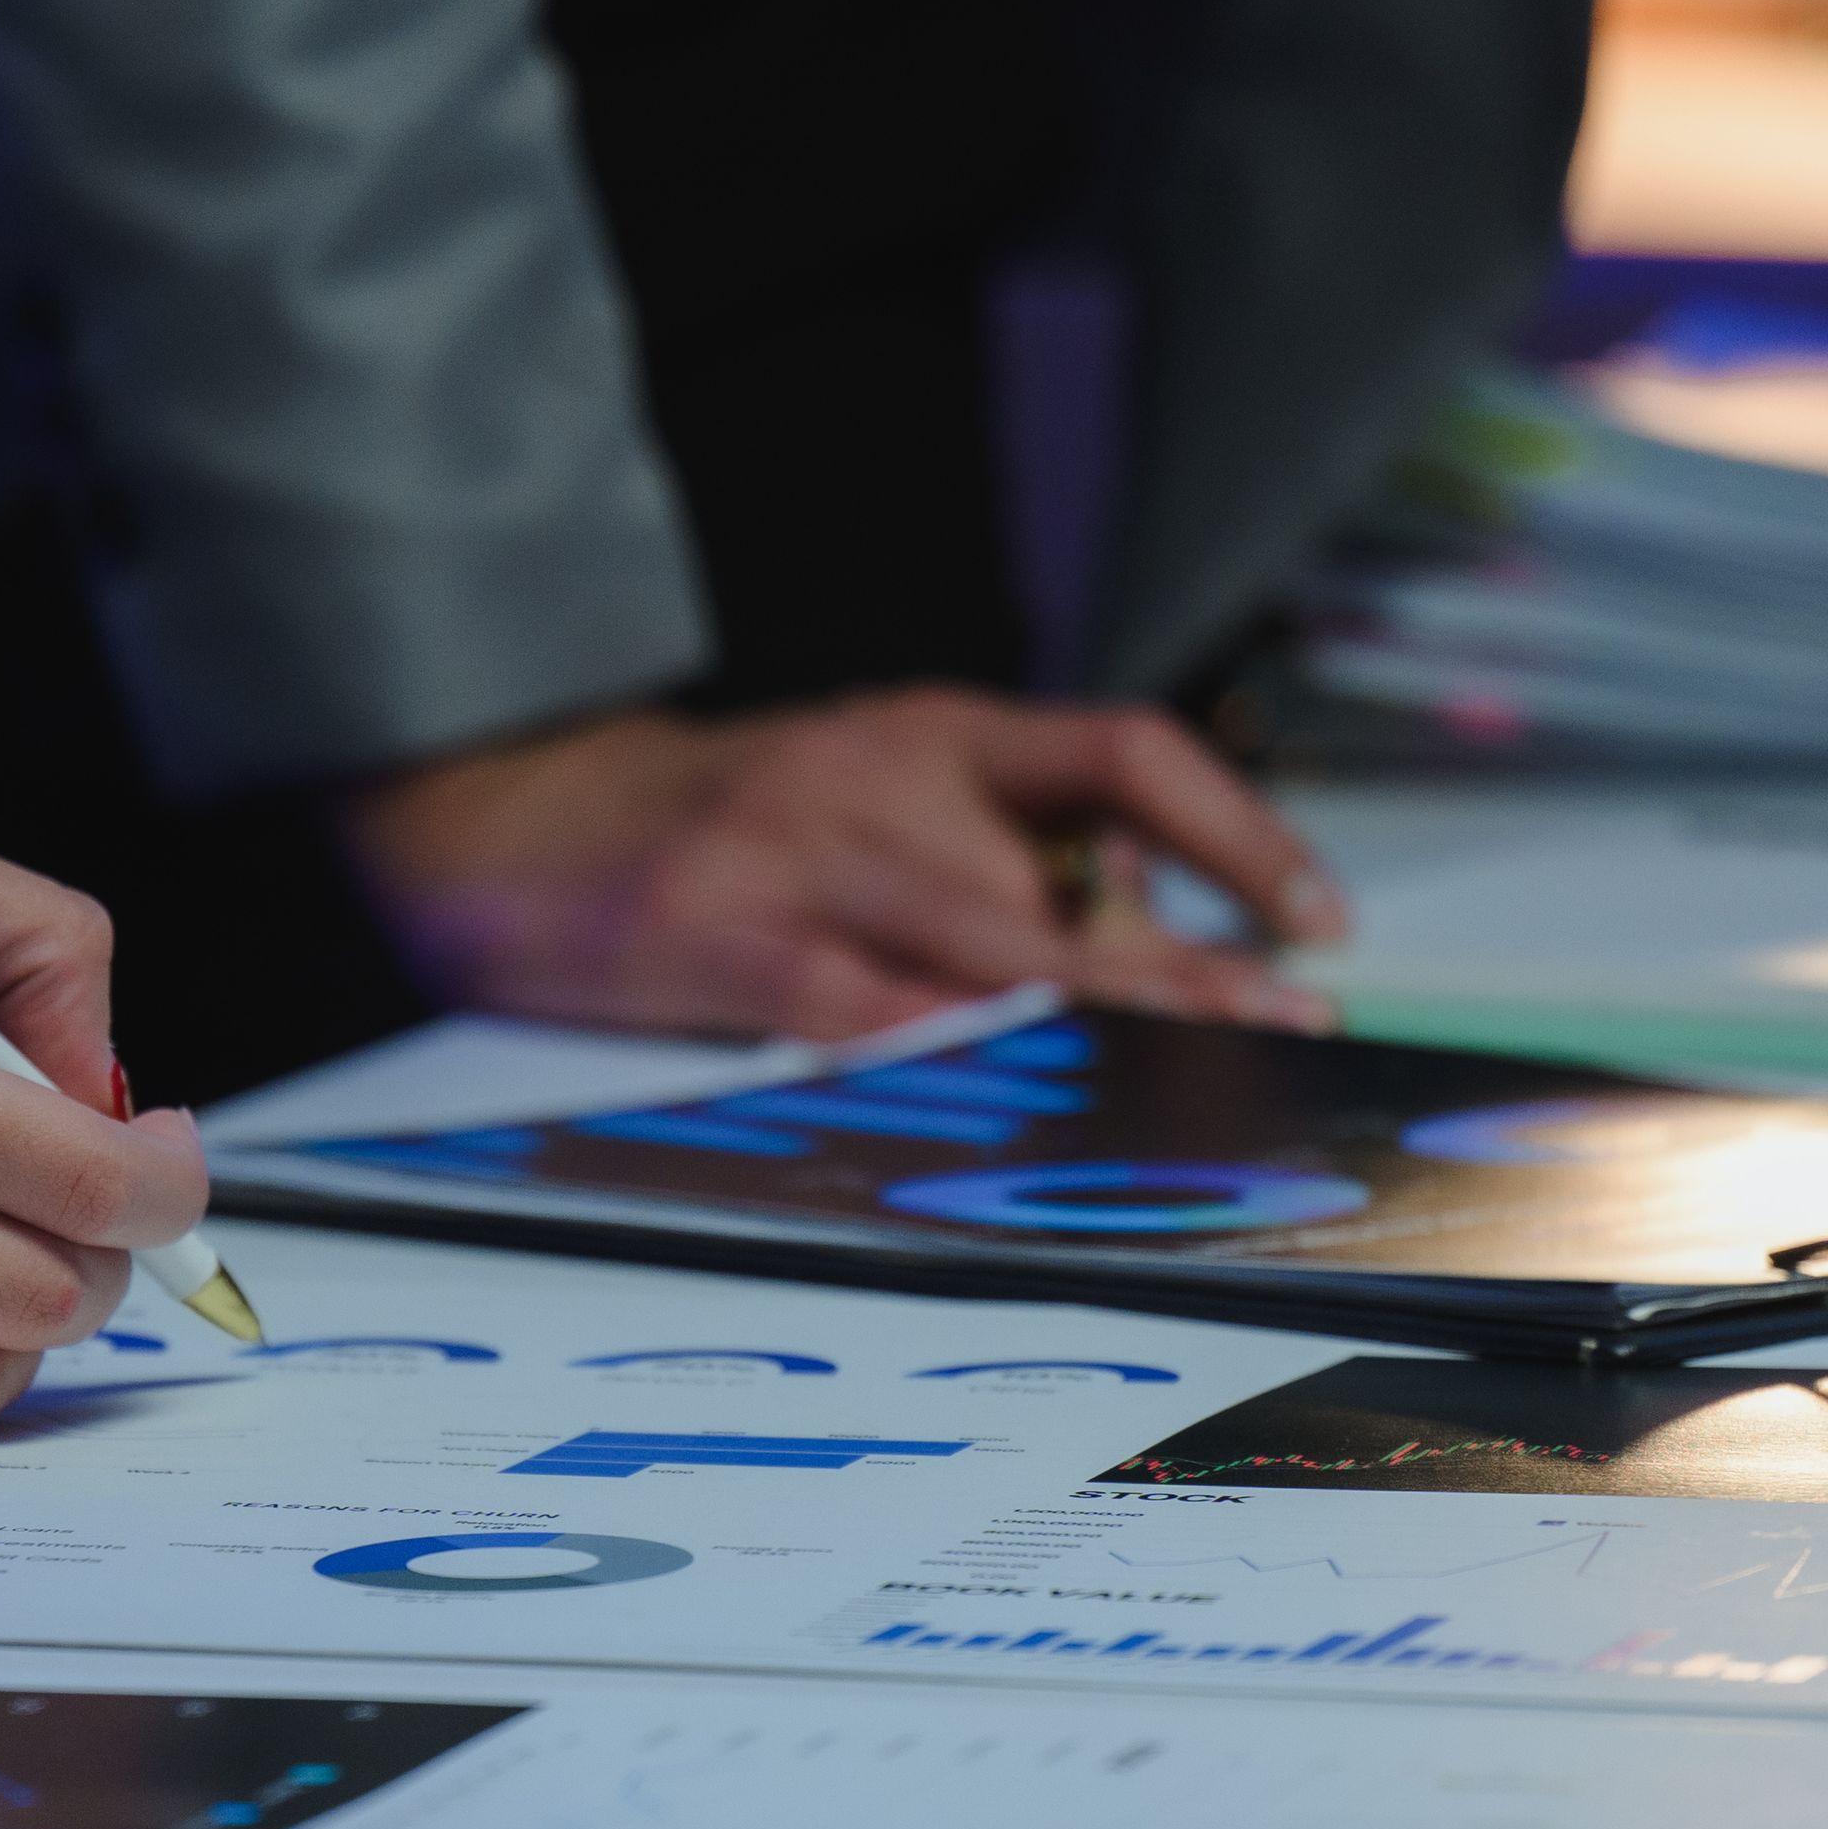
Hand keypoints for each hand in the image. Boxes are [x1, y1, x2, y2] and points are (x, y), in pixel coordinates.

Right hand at [338, 691, 1352, 1041]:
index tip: (1320, 918)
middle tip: (1285, 1039)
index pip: (1127, 754)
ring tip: (1181, 1089)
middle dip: (1196, 976)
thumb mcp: (868, 792)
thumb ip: (989, 848)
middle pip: (1078, 881)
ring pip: (988, 948)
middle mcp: (880, 774)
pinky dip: (930, 1052)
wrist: (507, 818)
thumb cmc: (718, 827)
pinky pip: (847, 1007)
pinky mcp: (715, 934)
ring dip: (1100, 1025)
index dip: (1241, 833)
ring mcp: (796, 852)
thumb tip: (1146, 940)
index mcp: (933, 731)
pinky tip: (993, 1097)